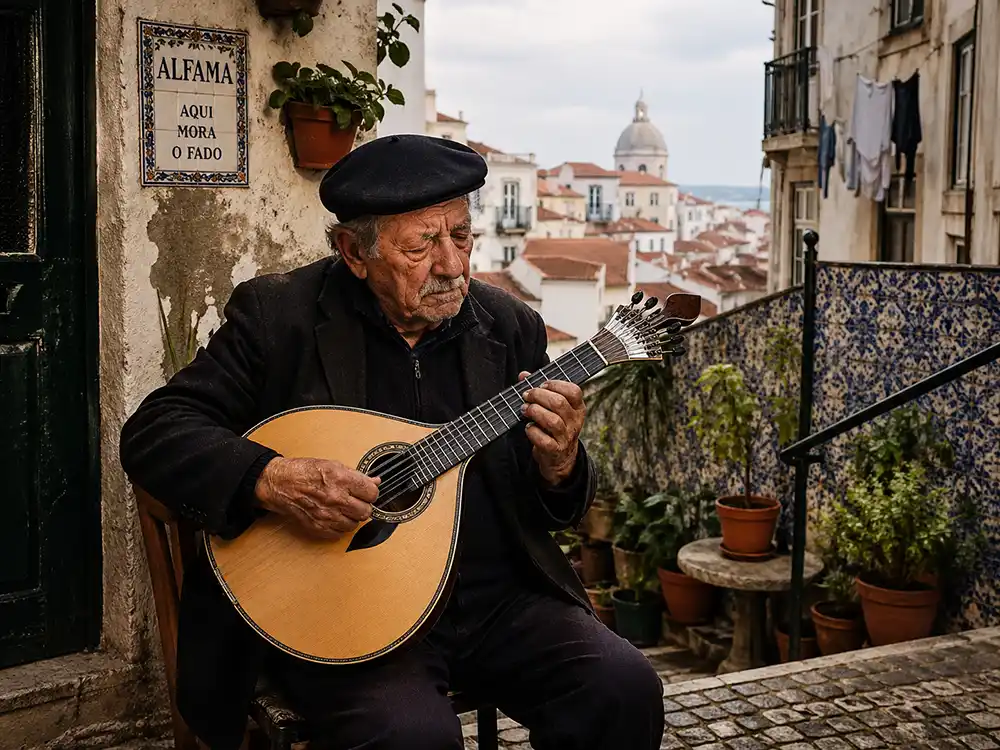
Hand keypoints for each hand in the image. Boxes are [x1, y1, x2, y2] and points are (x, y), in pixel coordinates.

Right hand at [254, 456, 379, 539]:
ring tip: (343, 508)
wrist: (280, 483)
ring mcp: (327, 515)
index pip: (372, 493)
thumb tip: (375, 481)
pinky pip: (340, 534)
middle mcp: (335, 498)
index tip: (367, 492)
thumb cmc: (304, 472)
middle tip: (356, 501)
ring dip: (352, 517)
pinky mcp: (319, 527)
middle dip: (363, 506)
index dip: (371, 492)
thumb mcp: (333, 465)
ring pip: (354, 524)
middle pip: (366, 511)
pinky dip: (339, 527)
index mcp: (341, 479)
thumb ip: (356, 476)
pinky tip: (334, 516)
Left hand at [519, 371, 585, 484]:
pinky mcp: (555, 450)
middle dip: (538, 396)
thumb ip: (540, 390)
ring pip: (552, 421)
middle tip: (526, 396)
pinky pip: (543, 440)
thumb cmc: (555, 427)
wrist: (559, 457)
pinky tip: (529, 427)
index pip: (574, 391)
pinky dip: (532, 432)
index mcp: (578, 408)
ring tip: (525, 410)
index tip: (542, 385)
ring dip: (534, 412)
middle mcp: (575, 422)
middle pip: (559, 403)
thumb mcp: (553, 408)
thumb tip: (523, 375)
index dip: (555, 384)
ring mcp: (566, 437)